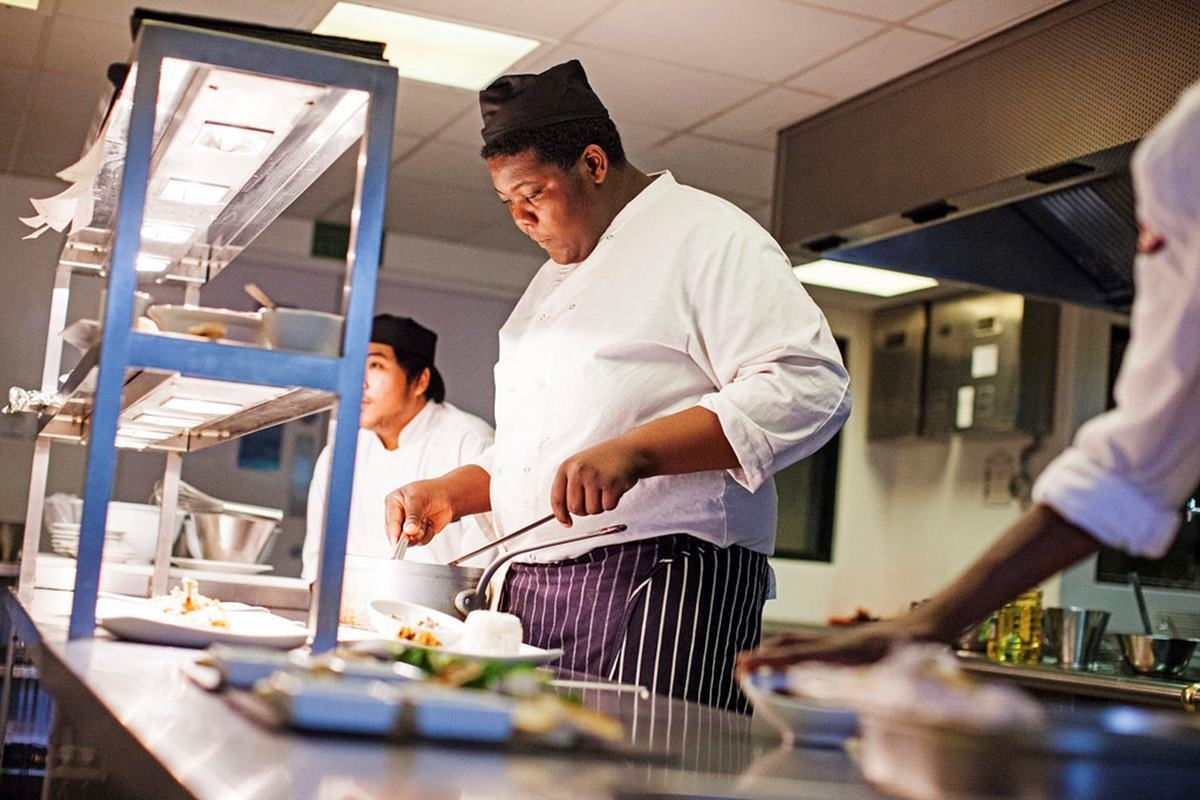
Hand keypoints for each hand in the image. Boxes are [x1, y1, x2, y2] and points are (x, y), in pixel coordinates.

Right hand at [384, 480, 455, 546]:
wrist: (448, 495)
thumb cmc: (432, 490)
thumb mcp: (419, 499)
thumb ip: (413, 516)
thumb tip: (408, 530)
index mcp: (393, 503)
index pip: (391, 522)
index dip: (394, 534)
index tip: (397, 543)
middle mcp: (399, 515)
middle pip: (397, 534)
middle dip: (409, 535)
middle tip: (419, 531)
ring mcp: (408, 525)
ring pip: (409, 540)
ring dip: (420, 534)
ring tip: (426, 522)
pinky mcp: (418, 533)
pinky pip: (420, 542)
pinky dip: (427, 535)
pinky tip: (430, 524)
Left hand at [550, 436, 647, 525]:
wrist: (629, 450)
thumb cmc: (603, 461)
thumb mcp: (579, 466)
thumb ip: (569, 487)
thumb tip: (563, 516)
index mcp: (567, 467)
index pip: (557, 499)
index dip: (561, 515)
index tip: (567, 523)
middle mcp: (579, 471)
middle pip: (574, 508)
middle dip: (584, 510)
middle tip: (593, 499)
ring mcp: (595, 477)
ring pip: (591, 510)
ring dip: (600, 506)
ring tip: (604, 490)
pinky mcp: (612, 484)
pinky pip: (607, 507)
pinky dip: (612, 503)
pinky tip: (614, 489)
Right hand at [735, 618, 922, 675]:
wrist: (925, 626)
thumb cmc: (912, 651)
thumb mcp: (892, 674)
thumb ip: (865, 686)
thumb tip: (846, 703)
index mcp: (844, 652)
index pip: (798, 657)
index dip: (770, 664)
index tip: (746, 668)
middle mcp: (836, 643)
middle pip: (791, 645)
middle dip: (763, 656)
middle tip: (739, 665)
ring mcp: (838, 640)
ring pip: (798, 641)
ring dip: (774, 650)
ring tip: (754, 659)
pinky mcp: (843, 641)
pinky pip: (809, 643)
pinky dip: (790, 648)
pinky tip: (788, 655)